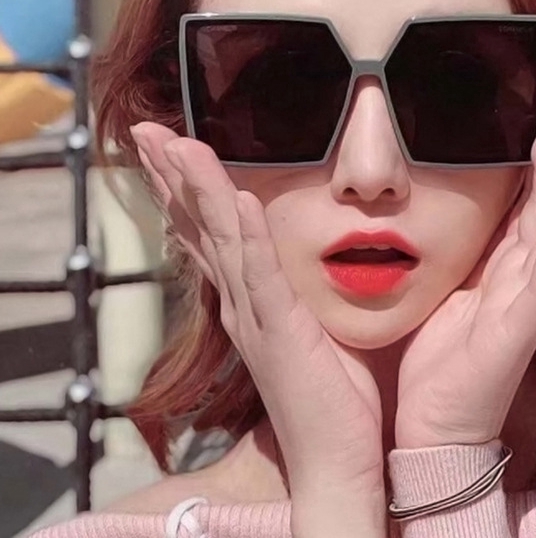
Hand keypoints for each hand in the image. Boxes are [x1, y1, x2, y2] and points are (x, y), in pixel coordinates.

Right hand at [130, 124, 385, 530]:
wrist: (334, 458)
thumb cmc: (331, 393)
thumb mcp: (309, 324)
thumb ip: (297, 286)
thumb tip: (303, 249)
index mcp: (247, 299)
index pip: (209, 232)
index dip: (186, 188)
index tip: (171, 145)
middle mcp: (240, 303)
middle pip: (200, 226)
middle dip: (172, 176)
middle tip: (146, 131)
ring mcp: (256, 317)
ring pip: (222, 240)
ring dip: (200, 190)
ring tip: (181, 144)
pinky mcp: (281, 333)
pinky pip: (263, 276)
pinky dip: (251, 237)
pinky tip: (242, 200)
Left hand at [394, 90, 535, 448]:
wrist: (432, 425)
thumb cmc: (430, 355)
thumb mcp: (435, 284)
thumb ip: (442, 245)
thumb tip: (412, 197)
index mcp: (500, 264)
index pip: (528, 197)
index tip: (535, 104)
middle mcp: (523, 274)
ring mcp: (531, 296)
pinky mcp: (526, 320)